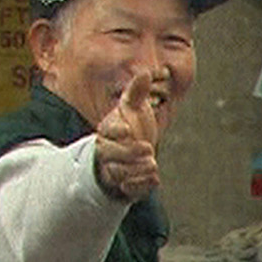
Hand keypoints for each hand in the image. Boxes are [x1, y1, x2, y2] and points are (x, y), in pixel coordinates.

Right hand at [95, 69, 162, 201]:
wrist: (128, 153)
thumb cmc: (130, 126)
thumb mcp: (133, 108)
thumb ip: (137, 92)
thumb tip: (145, 72)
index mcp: (108, 129)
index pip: (107, 130)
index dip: (116, 130)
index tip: (127, 129)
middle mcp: (106, 150)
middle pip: (111, 154)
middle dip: (129, 152)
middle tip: (148, 149)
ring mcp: (113, 168)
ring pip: (119, 172)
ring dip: (136, 170)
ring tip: (153, 163)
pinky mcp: (123, 184)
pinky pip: (127, 189)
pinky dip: (140, 186)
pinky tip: (155, 179)